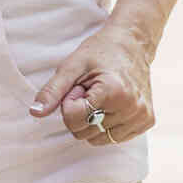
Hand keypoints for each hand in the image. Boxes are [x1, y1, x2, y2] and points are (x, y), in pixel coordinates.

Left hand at [30, 28, 153, 146]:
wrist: (133, 43)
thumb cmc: (100, 51)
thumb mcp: (71, 66)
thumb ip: (52, 91)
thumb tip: (35, 113)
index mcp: (114, 92)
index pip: (74, 120)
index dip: (70, 102)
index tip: (79, 86)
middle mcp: (132, 107)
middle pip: (85, 133)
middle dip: (81, 113)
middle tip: (90, 90)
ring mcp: (142, 116)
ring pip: (98, 139)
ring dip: (94, 121)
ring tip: (102, 96)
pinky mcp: (147, 121)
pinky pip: (114, 138)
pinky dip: (108, 124)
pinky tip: (113, 104)